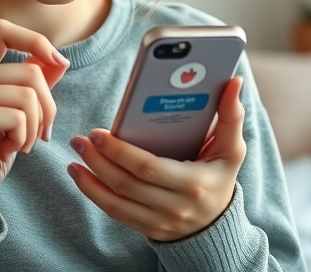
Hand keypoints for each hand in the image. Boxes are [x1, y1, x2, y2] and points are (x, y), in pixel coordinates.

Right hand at [0, 19, 68, 227]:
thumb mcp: (17, 113)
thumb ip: (33, 84)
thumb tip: (59, 60)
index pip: (2, 30)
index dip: (35, 41)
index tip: (59, 63)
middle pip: (30, 72)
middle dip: (47, 108)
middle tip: (39, 134)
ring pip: (28, 95)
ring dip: (35, 127)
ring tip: (20, 143)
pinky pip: (19, 116)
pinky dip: (24, 138)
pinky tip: (7, 150)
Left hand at [67, 77, 245, 241]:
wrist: (217, 224)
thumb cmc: (220, 176)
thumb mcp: (232, 150)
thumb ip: (231, 117)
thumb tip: (233, 82)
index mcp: (194, 184)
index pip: (150, 168)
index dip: (121, 152)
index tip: (100, 133)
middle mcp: (175, 206)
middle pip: (128, 183)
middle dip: (99, 159)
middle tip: (81, 138)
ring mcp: (159, 221)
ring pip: (116, 201)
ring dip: (90, 178)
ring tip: (76, 153)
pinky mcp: (146, 228)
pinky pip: (114, 212)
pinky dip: (93, 193)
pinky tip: (79, 175)